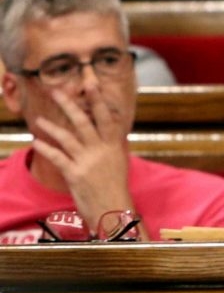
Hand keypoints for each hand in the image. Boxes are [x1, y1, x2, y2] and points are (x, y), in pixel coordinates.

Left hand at [31, 89, 136, 232]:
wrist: (112, 208)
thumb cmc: (115, 185)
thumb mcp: (118, 161)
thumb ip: (111, 144)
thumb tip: (109, 129)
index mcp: (114, 145)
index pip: (106, 117)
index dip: (97, 100)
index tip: (90, 84)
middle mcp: (101, 150)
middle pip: (84, 122)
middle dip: (69, 106)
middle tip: (57, 91)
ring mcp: (87, 162)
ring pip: (67, 138)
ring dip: (51, 128)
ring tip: (39, 120)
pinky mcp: (74, 174)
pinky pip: (57, 157)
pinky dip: (46, 149)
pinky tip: (36, 142)